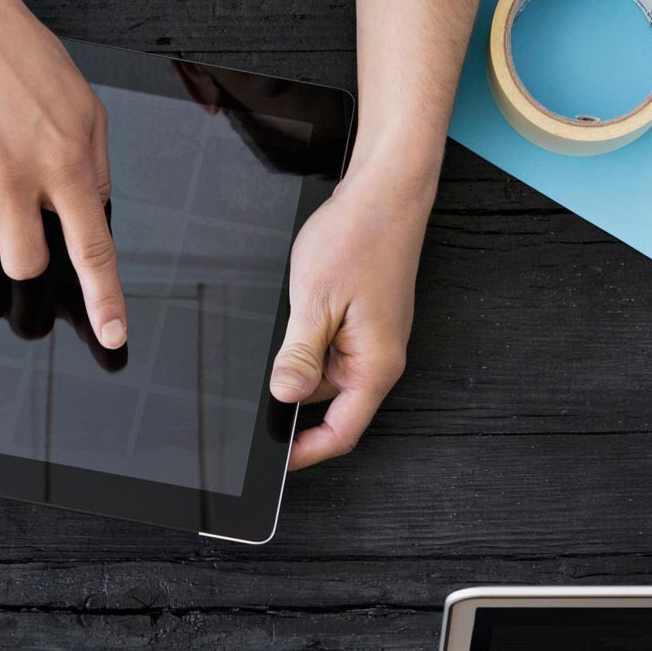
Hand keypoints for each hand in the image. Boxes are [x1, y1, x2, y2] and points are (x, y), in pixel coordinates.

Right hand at [0, 0, 125, 349]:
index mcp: (64, 161)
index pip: (92, 248)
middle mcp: (13, 176)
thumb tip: (94, 218)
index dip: (105, 300)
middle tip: (22, 214)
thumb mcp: (83, 105)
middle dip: (25, 251)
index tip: (114, 335)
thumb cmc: (20, 54)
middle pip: (22, 266)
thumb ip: (94, 167)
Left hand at [270, 159, 431, 469]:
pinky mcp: (364, 321)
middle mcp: (379, 359)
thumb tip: (284, 396)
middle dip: (292, 388)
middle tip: (265, 361)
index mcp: (374, 366)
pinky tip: (301, 303)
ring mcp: (373, 339)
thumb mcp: (314, 303)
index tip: (276, 459)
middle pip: (327, 402)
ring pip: (324, 370)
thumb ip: (298, 356)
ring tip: (293, 310)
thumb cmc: (361, 238)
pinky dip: (308, 333)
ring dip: (299, 352)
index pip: (340, 432)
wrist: (386, 191)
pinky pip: (329, 343)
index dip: (306, 451)